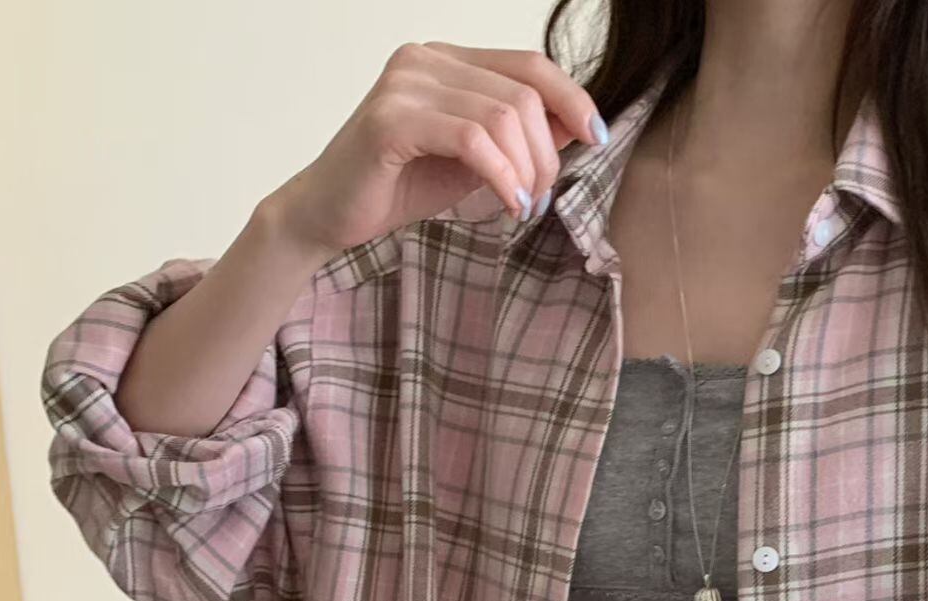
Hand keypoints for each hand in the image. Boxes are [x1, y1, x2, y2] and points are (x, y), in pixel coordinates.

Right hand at [268, 43, 604, 260]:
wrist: (332, 213)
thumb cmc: (400, 185)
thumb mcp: (474, 159)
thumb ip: (516, 136)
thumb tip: (573, 125)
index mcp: (448, 60)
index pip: (529, 64)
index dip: (571, 99)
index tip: (595, 139)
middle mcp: (426, 59)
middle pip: (523, 94)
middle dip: (546, 154)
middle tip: (539, 199)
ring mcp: (405, 84)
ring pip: (502, 116)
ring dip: (526, 170)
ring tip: (521, 205)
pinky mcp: (390, 119)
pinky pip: (470, 139)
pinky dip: (500, 175)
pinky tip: (507, 203)